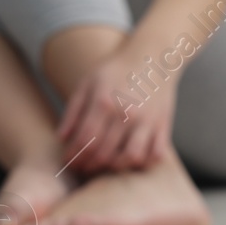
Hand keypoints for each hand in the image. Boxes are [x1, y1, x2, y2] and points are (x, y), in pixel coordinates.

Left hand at [57, 46, 176, 175]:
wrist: (152, 56)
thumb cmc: (115, 69)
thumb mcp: (87, 82)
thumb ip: (73, 111)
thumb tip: (62, 138)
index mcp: (104, 102)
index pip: (85, 140)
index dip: (74, 156)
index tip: (68, 161)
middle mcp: (126, 114)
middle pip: (104, 153)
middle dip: (88, 165)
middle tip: (82, 168)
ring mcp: (147, 121)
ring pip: (130, 158)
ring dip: (115, 167)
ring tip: (106, 165)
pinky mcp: (163, 125)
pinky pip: (155, 154)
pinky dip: (144, 163)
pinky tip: (133, 159)